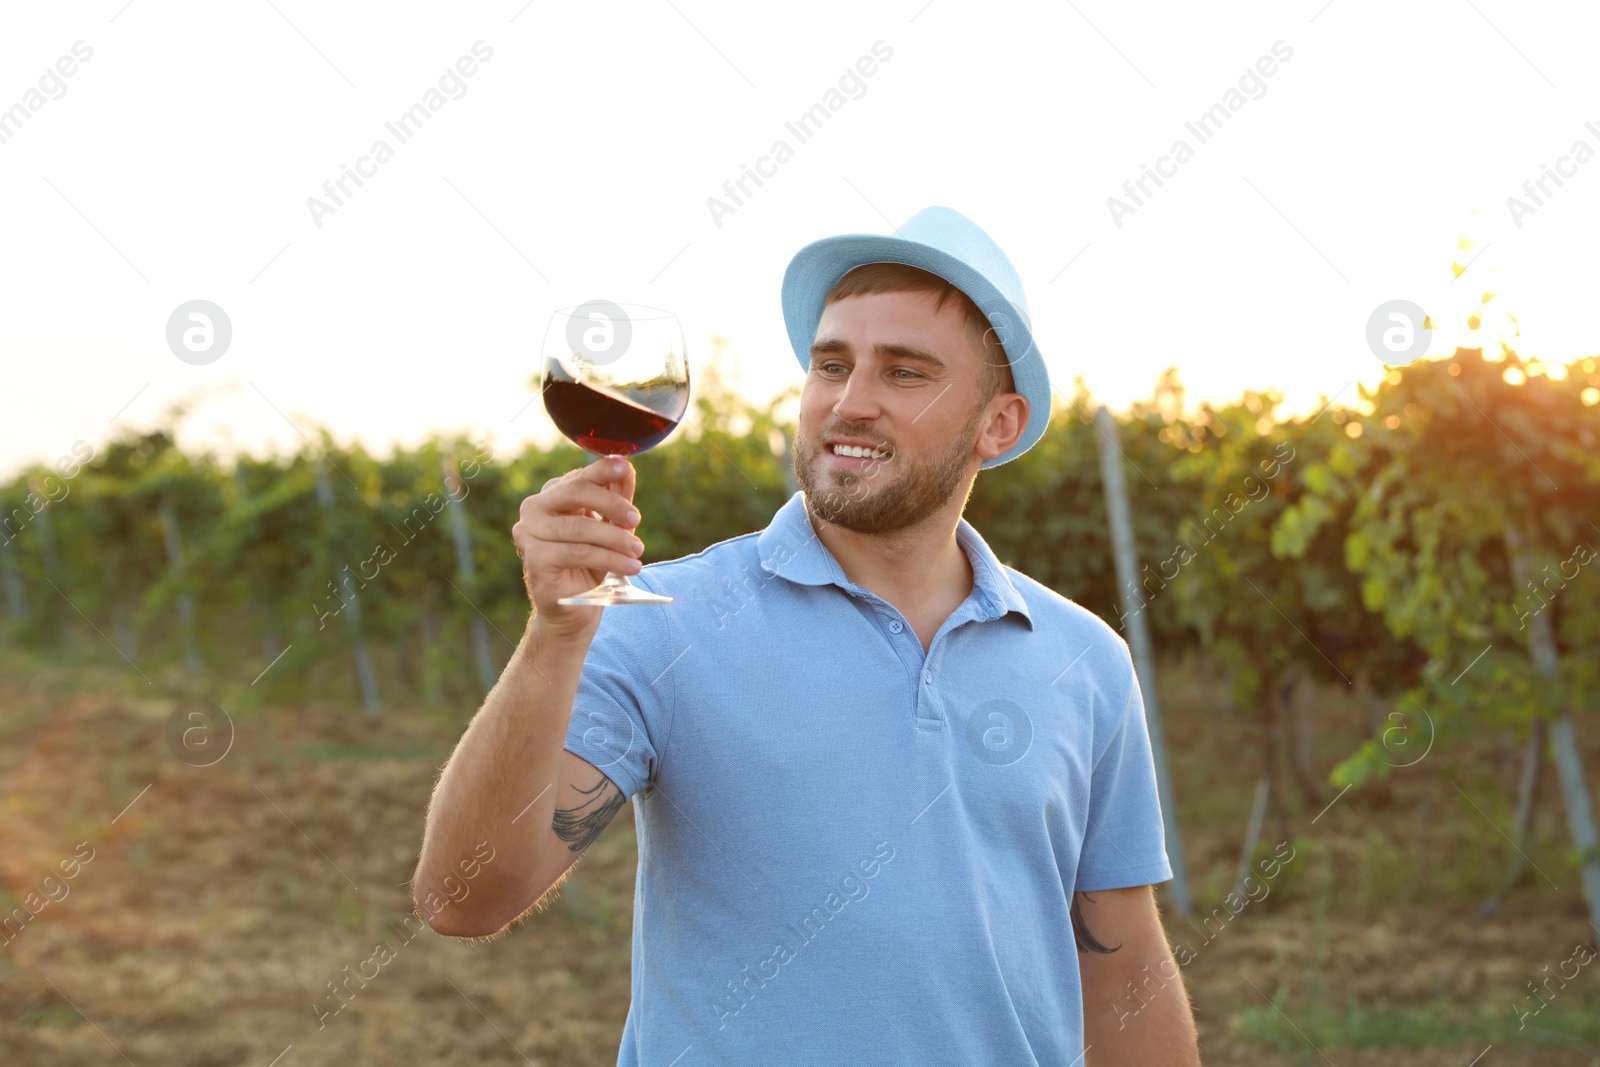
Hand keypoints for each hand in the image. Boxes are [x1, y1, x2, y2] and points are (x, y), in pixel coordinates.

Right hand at [512, 456, 643, 638]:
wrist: (574, 607)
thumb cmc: (591, 562)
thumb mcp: (609, 526)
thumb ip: (616, 498)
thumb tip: (627, 467)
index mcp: (553, 494)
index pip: (579, 476)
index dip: (603, 470)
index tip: (626, 468)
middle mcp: (535, 508)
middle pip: (575, 492)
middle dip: (611, 503)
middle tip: (636, 519)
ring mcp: (529, 532)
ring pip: (579, 527)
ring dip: (615, 538)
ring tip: (638, 551)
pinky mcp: (535, 558)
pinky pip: (577, 553)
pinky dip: (609, 559)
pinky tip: (629, 566)